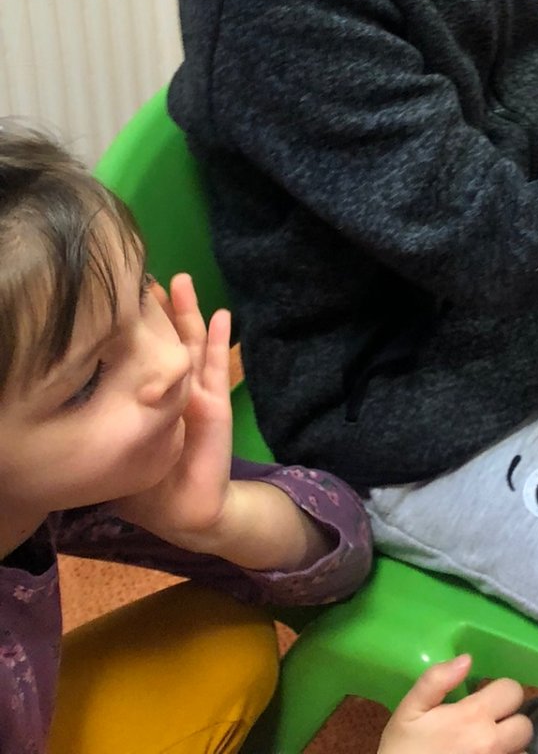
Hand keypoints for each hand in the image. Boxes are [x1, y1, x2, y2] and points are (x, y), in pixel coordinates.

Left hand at [109, 274, 233, 547]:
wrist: (188, 511)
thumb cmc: (148, 488)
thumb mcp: (116, 451)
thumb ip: (103, 429)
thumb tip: (66, 408)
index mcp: (146, 400)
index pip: (137, 357)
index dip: (130, 330)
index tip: (118, 298)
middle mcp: (171, 390)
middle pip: (164, 341)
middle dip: (157, 310)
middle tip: (147, 277)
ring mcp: (195, 394)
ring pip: (189, 345)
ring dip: (187, 313)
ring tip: (181, 280)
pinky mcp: (214, 404)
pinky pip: (217, 367)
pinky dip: (220, 341)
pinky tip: (221, 315)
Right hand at [379, 659, 531, 753]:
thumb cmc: (403, 749)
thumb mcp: (410, 710)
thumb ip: (436, 680)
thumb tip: (466, 659)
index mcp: (473, 717)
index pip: (512, 691)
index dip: (500, 691)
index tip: (484, 697)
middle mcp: (491, 742)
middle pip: (524, 724)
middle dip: (509, 720)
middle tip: (487, 723)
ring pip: (521, 750)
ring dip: (509, 745)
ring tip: (484, 744)